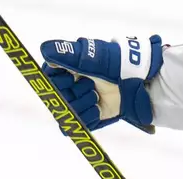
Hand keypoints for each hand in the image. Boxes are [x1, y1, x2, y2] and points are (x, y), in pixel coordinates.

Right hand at [40, 35, 162, 131]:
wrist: (137, 83)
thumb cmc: (114, 65)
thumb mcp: (90, 57)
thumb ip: (66, 53)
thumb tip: (44, 50)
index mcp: (66, 69)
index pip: (48, 80)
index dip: (58, 83)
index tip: (71, 79)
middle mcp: (71, 86)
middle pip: (57, 99)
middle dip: (74, 94)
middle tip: (91, 86)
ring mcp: (80, 102)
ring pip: (66, 114)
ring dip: (82, 105)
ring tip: (96, 96)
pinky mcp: (90, 116)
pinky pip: (78, 125)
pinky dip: (88, 118)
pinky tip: (98, 108)